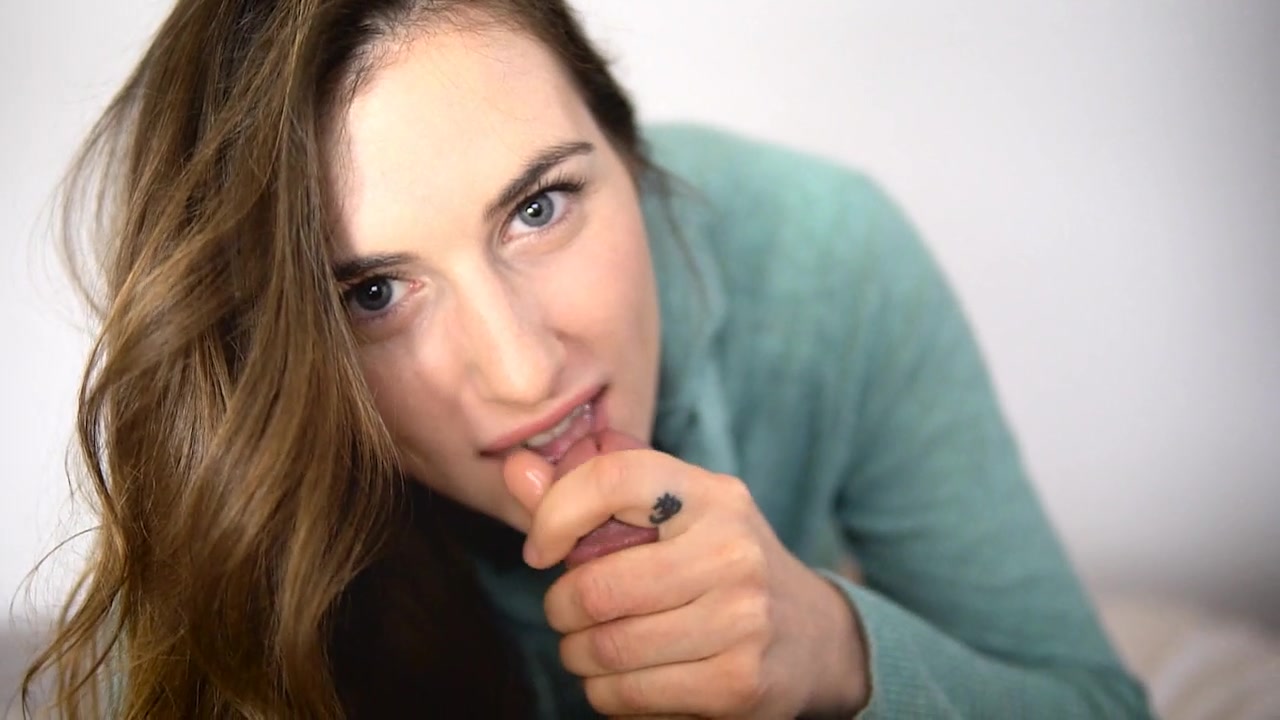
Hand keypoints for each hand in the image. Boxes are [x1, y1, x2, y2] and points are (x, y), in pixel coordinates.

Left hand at [503, 438, 868, 717]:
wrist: (815, 637)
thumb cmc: (722, 566)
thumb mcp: (673, 515)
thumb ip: (590, 492)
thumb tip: (515, 469)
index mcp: (712, 495)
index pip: (612, 477)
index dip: (554, 514)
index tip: (540, 549)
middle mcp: (733, 551)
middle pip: (597, 586)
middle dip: (560, 608)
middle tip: (566, 612)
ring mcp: (742, 621)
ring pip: (608, 647)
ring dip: (578, 654)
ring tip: (589, 647)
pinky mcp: (739, 685)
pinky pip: (629, 695)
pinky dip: (605, 693)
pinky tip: (620, 678)